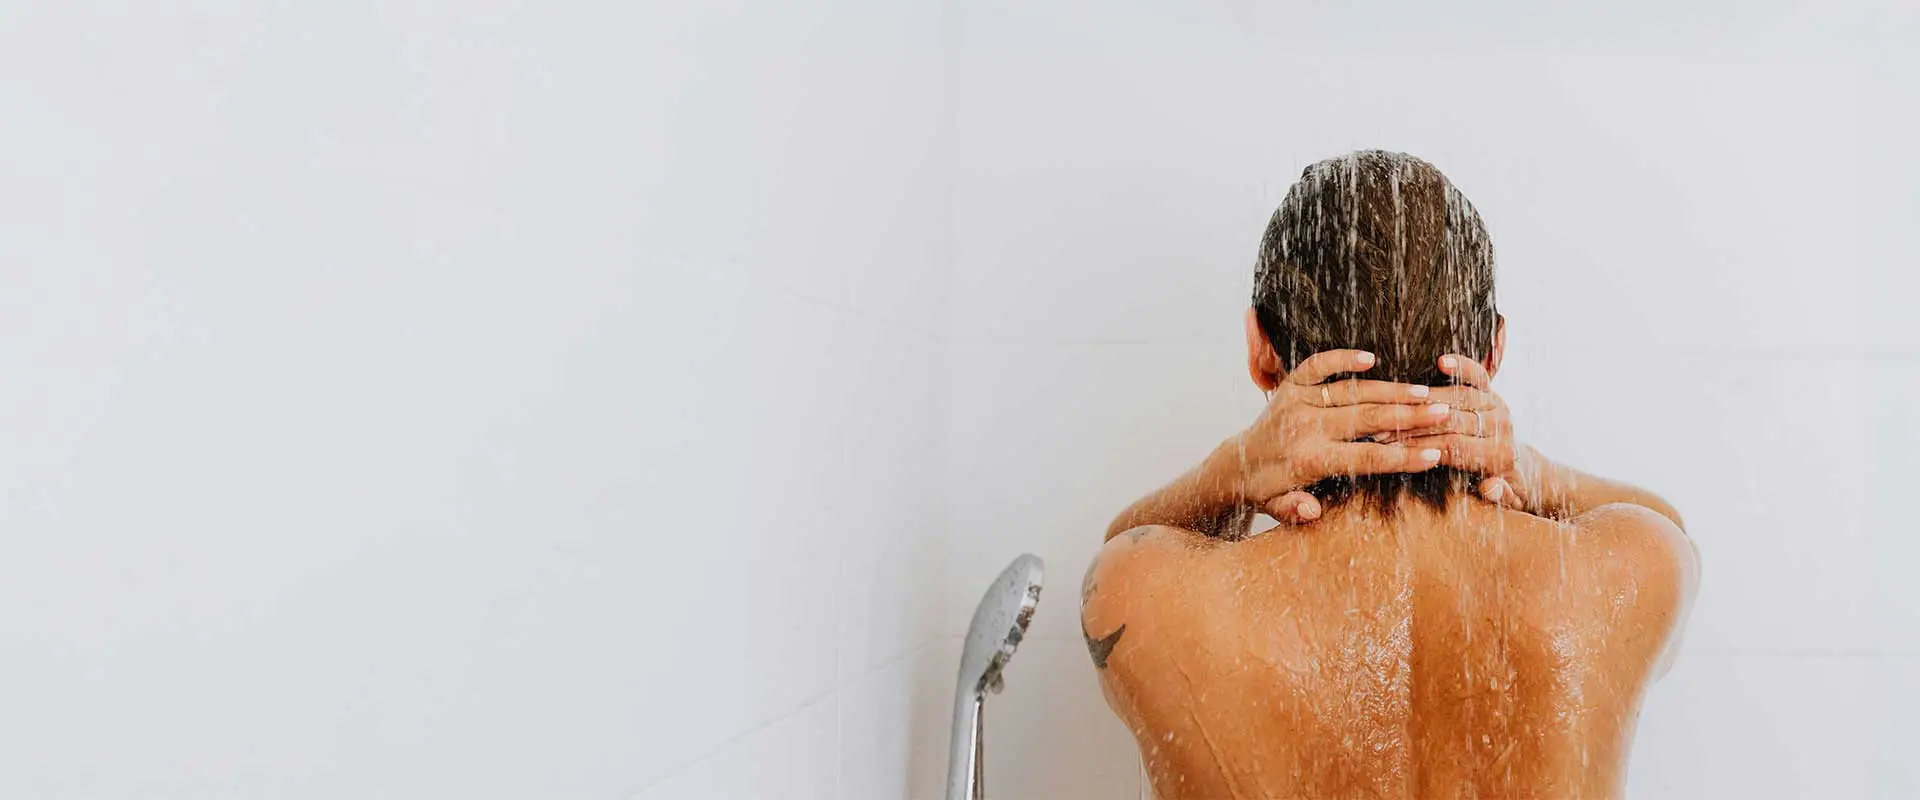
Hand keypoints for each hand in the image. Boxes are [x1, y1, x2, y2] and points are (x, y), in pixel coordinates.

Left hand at [1234, 349, 1453, 522]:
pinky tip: (1372, 357)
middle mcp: (1305, 427)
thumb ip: (1297, 511)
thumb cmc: (1270, 490)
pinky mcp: (1290, 385)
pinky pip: (1318, 365)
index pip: (1365, 459)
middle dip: (1409, 416)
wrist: (1237, 463)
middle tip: (1444, 412)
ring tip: (1426, 391)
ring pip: (1352, 391)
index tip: (1435, 455)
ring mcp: (1297, 402)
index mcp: (1309, 460)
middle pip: (1367, 419)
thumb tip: (1314, 512)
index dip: (1401, 458)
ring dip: (1391, 390)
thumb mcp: (1280, 509)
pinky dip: (1342, 358)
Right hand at [1376, 354, 1533, 511]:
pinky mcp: (1492, 393)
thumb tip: (1492, 487)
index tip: (1390, 449)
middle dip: (1414, 424)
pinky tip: (1442, 361)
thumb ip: (1498, 495)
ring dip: (1422, 400)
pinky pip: (1477, 376)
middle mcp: (1500, 427)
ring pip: (1458, 397)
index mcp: (1499, 455)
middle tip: (1380, 427)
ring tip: (1392, 404)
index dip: (1419, 446)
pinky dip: (1462, 367)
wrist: (1521, 469)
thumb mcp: (1503, 500)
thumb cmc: (1502, 489)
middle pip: (1451, 421)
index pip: (1453, 447)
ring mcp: (1496, 407)